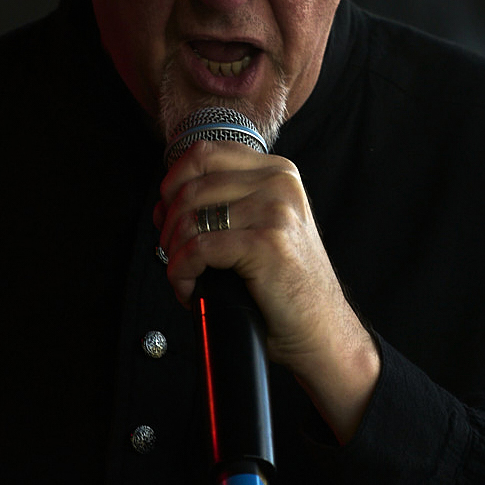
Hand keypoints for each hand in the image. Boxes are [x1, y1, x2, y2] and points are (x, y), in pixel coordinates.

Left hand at [155, 139, 379, 441]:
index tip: (167, 215)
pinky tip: (190, 289)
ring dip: (174, 252)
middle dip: (168, 224)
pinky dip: (182, 272)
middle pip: (190, 185)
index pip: (204, 153)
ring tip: (184, 276)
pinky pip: (199, 249)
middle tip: (173, 253)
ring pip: (190, 217)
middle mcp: (279, 183)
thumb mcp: (258, 228)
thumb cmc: (284, 285)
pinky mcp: (266, 244)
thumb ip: (219, 206)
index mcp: (277, 172)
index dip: (172, 183)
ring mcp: (275, 211)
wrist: (321, 331)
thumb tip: (162, 205)